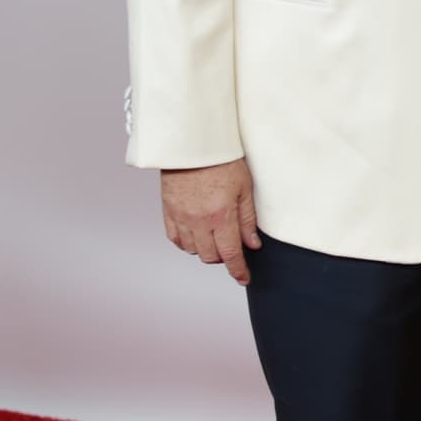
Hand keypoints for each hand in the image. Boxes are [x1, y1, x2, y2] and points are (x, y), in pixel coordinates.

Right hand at [161, 159, 260, 283]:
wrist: (192, 143)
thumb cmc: (221, 160)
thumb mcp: (244, 188)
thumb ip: (247, 219)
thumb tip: (252, 244)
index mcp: (221, 216)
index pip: (231, 254)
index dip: (238, 270)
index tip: (243, 277)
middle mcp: (199, 221)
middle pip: (210, 256)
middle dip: (224, 256)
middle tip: (231, 245)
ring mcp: (181, 217)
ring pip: (193, 250)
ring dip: (206, 249)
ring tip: (214, 235)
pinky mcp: (168, 211)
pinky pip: (175, 239)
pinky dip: (187, 242)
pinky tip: (196, 234)